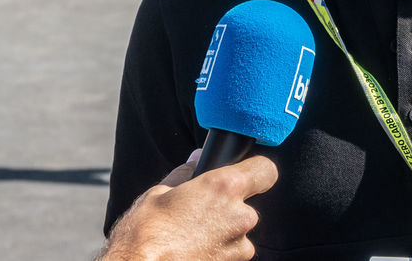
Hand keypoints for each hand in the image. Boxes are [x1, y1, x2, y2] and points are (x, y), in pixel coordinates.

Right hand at [99, 150, 277, 260]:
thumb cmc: (146, 232)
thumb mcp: (160, 192)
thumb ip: (186, 173)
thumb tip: (196, 160)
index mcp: (225, 187)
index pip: (265, 170)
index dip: (256, 170)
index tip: (245, 173)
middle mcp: (240, 216)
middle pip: (246, 205)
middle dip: (228, 207)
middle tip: (198, 212)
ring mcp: (239, 245)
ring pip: (238, 231)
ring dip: (222, 231)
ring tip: (191, 235)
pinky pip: (231, 251)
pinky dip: (218, 250)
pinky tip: (193, 250)